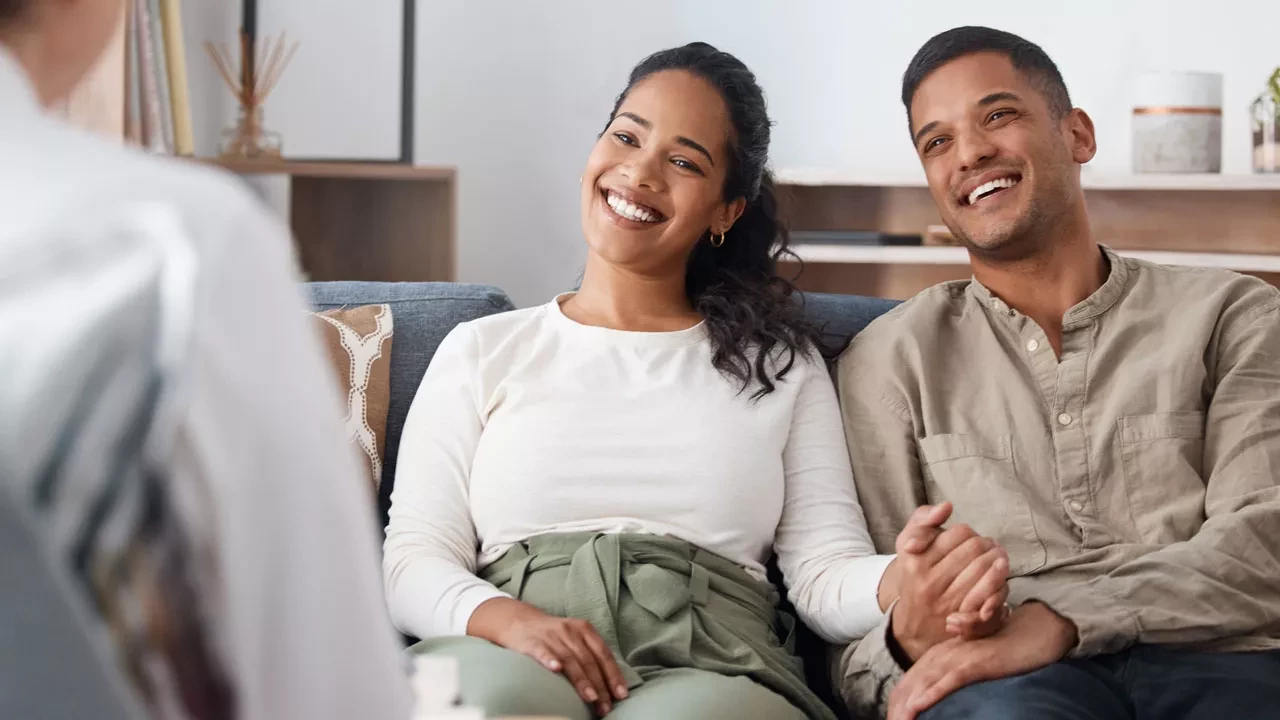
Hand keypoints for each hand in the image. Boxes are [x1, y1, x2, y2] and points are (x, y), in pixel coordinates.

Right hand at [468, 598, 626, 715]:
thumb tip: (611, 685)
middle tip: (605, 706)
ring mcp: (551, 636)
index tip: (621, 694)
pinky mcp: (532, 642)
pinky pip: (542, 651)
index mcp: (584, 630)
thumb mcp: (575, 639)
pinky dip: (549, 659)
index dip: (613, 674)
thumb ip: (591, 656)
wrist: (519, 621)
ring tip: (591, 697)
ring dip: (582, 680)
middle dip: (599, 685)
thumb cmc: (553, 637)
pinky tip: (556, 669)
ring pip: (570, 659)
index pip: (603, 654)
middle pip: (589, 660)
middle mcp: (570, 631)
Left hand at [887, 602, 1077, 719]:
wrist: (1033, 633)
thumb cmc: (1003, 651)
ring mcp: (957, 657)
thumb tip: (934, 698)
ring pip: (924, 683)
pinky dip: (933, 693)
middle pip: (909, 684)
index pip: (908, 682)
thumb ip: (952, 676)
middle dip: (896, 707)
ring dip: (908, 705)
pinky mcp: (975, 662)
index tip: (891, 718)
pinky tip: (919, 706)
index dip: (896, 702)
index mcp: (938, 655)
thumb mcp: (971, 665)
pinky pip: (950, 680)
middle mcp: (942, 654)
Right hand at [890, 504, 1010, 660]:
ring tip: (997, 557)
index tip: (968, 537)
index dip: (968, 532)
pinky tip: (999, 574)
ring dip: (997, 559)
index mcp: (914, 560)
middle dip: (986, 544)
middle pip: (975, 549)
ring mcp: (947, 601)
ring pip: (986, 568)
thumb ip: (923, 519)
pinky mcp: (963, 617)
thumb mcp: (907, 543)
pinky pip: (991, 592)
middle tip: (988, 546)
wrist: (913, 620)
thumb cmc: (914, 574)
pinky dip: (999, 580)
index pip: (959, 533)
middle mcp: (928, 582)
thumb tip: (947, 506)